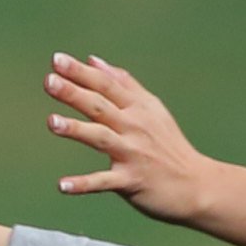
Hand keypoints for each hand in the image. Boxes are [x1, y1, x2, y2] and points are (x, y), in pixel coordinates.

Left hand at [46, 53, 245, 245]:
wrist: (197, 185)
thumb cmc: (169, 146)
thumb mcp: (152, 109)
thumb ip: (123, 84)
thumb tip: (93, 60)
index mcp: (138, 108)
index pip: (107, 85)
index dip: (82, 72)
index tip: (57, 59)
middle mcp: (135, 127)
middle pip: (100, 106)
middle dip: (74, 93)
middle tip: (49, 81)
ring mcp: (133, 153)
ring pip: (101, 138)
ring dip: (76, 130)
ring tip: (51, 122)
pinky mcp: (132, 180)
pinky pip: (104, 182)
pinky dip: (84, 184)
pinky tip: (62, 185)